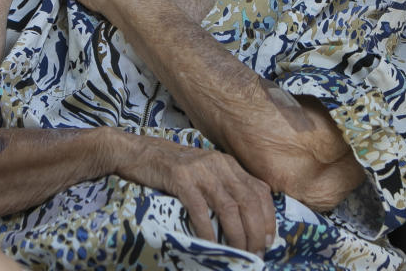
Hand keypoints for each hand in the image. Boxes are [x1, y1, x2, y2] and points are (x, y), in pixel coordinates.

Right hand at [120, 132, 275, 256]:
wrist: (136, 152)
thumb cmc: (169, 166)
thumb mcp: (203, 170)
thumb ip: (222, 186)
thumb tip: (243, 219)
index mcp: (227, 163)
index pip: (259, 190)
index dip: (268, 217)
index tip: (269, 239)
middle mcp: (218, 164)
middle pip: (249, 201)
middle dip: (256, 232)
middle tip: (255, 253)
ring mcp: (199, 170)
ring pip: (230, 207)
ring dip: (237, 235)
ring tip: (238, 252)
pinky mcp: (180, 179)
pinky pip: (200, 210)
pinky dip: (208, 230)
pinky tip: (210, 244)